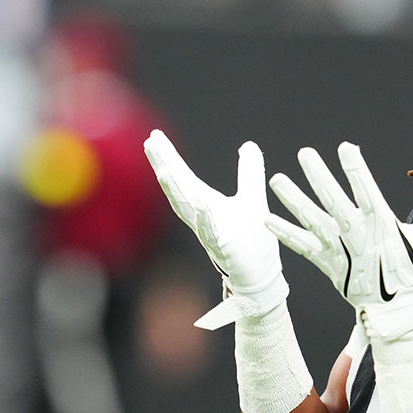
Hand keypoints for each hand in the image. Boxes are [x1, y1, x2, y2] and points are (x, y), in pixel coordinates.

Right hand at [143, 129, 286, 328]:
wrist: (261, 275)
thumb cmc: (253, 240)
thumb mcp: (253, 197)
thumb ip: (250, 171)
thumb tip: (248, 145)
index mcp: (206, 203)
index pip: (183, 176)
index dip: (169, 157)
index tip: (155, 137)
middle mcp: (201, 217)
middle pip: (178, 188)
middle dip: (164, 165)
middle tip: (150, 143)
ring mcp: (210, 233)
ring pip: (187, 210)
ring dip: (175, 191)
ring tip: (165, 170)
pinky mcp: (224, 248)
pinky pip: (212, 232)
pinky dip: (205, 218)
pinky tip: (202, 203)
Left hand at [265, 143, 412, 339]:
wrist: (400, 313)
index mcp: (381, 223)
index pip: (367, 189)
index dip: (356, 168)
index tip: (345, 147)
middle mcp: (356, 233)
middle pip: (333, 199)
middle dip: (318, 176)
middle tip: (304, 154)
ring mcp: (339, 249)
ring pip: (312, 219)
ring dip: (293, 200)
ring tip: (276, 180)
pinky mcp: (327, 264)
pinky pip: (302, 246)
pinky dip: (284, 233)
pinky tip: (267, 219)